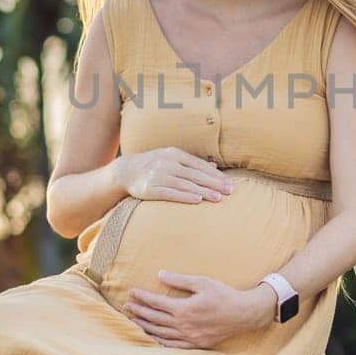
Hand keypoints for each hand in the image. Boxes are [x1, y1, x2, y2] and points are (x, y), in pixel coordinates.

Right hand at [112, 149, 233, 203]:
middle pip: (195, 174)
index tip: (229, 183)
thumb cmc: (153, 165)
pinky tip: (197, 200)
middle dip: (214, 183)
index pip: (200, 165)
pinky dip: (184, 196)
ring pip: (185, 184)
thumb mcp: (171, 158)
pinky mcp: (150, 188)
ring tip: (218, 198)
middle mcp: (167, 163)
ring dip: (203, 191)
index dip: (216, 175)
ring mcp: (158, 175)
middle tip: (230, 191)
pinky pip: (170, 193)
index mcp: (175, 154)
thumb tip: (214, 165)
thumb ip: (192, 162)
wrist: (126, 171)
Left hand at [122, 270, 274, 348]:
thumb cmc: (224, 295)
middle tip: (126, 306)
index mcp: (184, 309)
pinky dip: (160, 341)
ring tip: (133, 321)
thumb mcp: (203, 282)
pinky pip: (173, 346)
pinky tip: (153, 337)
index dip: (142, 297)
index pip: (157, 303)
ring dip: (145, 327)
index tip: (131, 292)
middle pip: (155, 319)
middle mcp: (184, 325)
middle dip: (139, 312)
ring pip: (161, 333)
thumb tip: (160, 274)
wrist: (244, 314)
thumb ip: (180, 280)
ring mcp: (190, 337)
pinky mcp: (196, 344)